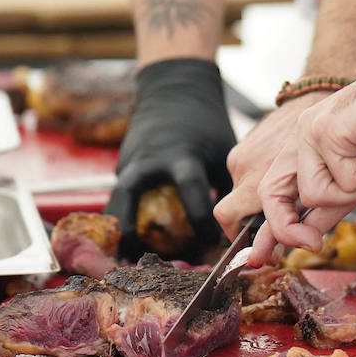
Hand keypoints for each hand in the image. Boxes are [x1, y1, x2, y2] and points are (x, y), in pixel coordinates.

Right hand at [106, 58, 235, 256]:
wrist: (175, 91)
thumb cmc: (205, 124)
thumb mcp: (224, 149)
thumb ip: (229, 185)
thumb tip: (240, 226)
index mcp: (180, 156)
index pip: (191, 193)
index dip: (203, 223)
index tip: (213, 245)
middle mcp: (147, 162)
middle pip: (128, 203)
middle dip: (133, 235)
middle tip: (140, 266)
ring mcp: (128, 163)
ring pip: (115, 205)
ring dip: (120, 233)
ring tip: (126, 265)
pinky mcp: (121, 167)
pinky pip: (119, 199)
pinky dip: (122, 220)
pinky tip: (129, 244)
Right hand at [213, 91, 327, 239]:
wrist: (318, 97)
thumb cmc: (325, 144)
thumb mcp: (318, 189)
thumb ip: (297, 221)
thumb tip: (277, 249)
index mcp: (260, 177)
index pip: (228, 217)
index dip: (239, 237)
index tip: (253, 248)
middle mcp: (245, 165)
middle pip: (231, 210)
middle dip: (249, 224)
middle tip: (269, 232)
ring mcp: (242, 152)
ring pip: (242, 192)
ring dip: (259, 202)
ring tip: (286, 196)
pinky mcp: (245, 142)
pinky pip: (247, 172)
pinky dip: (261, 179)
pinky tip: (284, 176)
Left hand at [249, 66, 355, 262]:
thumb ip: (333, 206)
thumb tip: (308, 236)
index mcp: (311, 152)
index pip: (279, 195)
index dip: (271, 228)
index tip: (263, 256)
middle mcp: (303, 141)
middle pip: (271, 194)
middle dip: (286, 227)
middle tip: (313, 244)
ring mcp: (310, 133)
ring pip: (314, 194)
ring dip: (353, 188)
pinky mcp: (323, 130)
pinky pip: (343, 178)